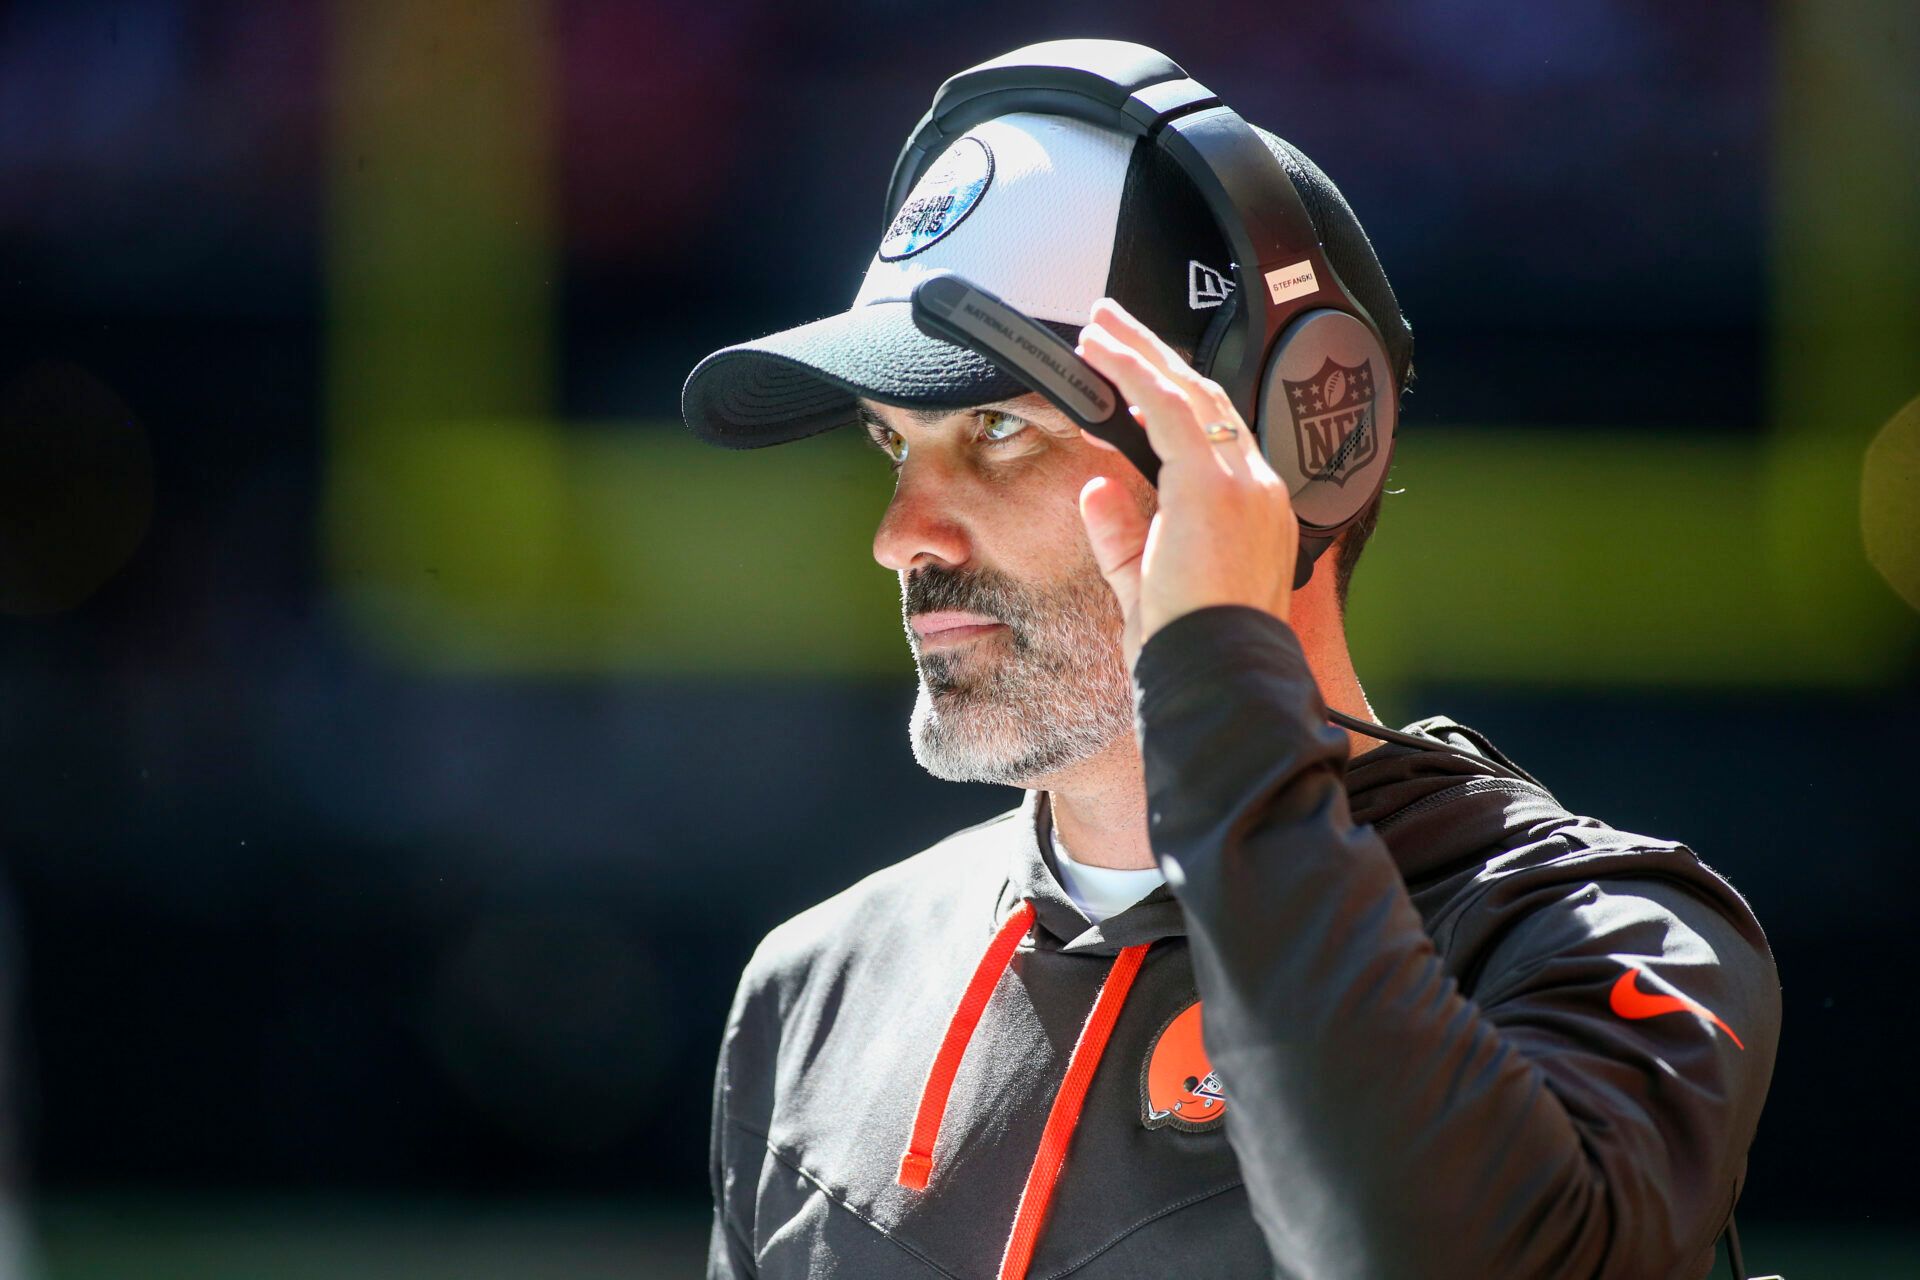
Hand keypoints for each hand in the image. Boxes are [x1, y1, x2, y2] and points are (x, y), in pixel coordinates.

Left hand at [1074, 298, 1299, 670]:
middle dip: (1157, 359)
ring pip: (1188, 394)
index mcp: (1255, 514)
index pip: (1217, 437)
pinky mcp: (1212, 485)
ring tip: (1101, 326)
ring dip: (1140, 354)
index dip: (1173, 399)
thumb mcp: (1145, 584)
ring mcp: (1242, 483)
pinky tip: (1103, 353)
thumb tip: (1094, 489)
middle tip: (1115, 326)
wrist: (1217, 675)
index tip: (1136, 376)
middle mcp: (1258, 490)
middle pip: (1207, 402)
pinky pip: (1167, 410)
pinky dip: (1133, 374)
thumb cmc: (1191, 648)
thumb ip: (1122, 534)